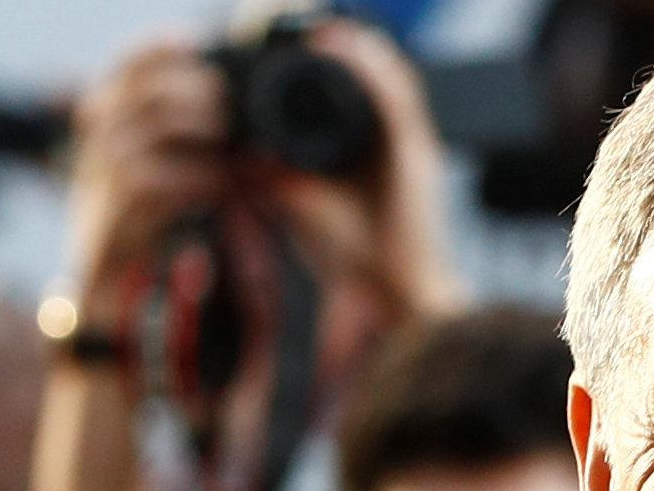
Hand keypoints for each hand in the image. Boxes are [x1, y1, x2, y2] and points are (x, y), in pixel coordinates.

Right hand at [63, 39, 228, 305]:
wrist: (106, 285)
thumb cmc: (143, 220)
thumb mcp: (162, 166)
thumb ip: (186, 135)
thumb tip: (235, 111)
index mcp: (108, 120)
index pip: (124, 65)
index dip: (154, 48)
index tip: (191, 43)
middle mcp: (97, 141)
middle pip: (139, 91)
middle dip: (188, 91)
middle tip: (225, 107)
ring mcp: (100, 178)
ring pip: (143, 129)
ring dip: (192, 129)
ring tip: (224, 140)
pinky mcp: (112, 215)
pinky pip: (148, 181)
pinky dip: (189, 178)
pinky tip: (215, 184)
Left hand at [250, 19, 458, 318]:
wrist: (396, 298)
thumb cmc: (359, 263)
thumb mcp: (303, 207)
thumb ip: (274, 179)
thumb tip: (235, 156)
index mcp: (375, 155)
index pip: (356, 95)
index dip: (328, 67)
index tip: (291, 50)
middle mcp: (397, 145)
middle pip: (376, 78)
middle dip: (343, 49)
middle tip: (304, 29)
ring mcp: (411, 147)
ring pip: (388, 76)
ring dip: (354, 48)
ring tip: (319, 30)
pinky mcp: (417, 153)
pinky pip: (395, 95)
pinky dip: (367, 66)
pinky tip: (336, 48)